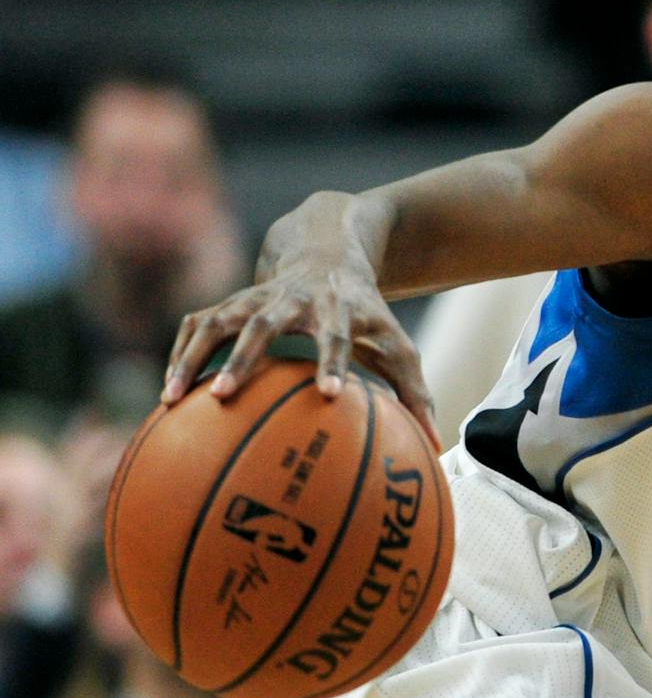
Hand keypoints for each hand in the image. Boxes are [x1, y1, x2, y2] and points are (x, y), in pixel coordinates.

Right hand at [162, 191, 438, 448]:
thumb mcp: (397, 343)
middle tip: (222, 397)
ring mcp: (253, 297)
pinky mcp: (229, 302)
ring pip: (216, 322)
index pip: (338, 336)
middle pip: (262, 324)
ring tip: (172, 401)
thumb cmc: (369, 313)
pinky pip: (197, 326)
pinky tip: (168, 395)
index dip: (333, 362)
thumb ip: (415, 392)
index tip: (328, 395)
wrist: (327, 250)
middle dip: (242, 359)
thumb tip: (437, 447)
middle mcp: (291, 298)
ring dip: (192, 358)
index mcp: (338, 308)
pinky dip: (180, 354)